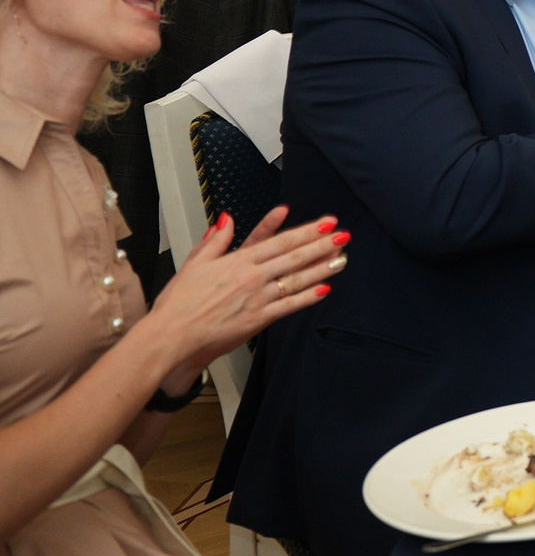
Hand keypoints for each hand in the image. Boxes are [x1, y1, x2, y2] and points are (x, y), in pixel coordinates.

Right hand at [143, 206, 346, 377]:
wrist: (170, 335)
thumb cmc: (178, 303)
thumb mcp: (194, 263)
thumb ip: (215, 240)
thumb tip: (226, 220)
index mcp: (237, 261)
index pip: (279, 241)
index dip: (305, 231)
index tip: (325, 223)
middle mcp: (251, 277)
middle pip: (294, 257)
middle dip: (322, 245)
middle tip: (343, 235)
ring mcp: (257, 298)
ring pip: (297, 279)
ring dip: (322, 268)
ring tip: (342, 258)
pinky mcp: (258, 319)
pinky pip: (289, 306)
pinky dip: (308, 297)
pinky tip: (324, 289)